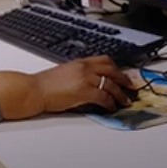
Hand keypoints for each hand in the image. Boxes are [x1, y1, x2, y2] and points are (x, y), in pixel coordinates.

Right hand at [0, 56, 133, 120]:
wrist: (35, 89)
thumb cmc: (45, 84)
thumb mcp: (64, 72)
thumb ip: (78, 73)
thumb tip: (89, 81)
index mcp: (80, 62)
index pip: (104, 60)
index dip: (116, 67)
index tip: (122, 73)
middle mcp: (84, 68)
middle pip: (111, 70)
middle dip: (124, 79)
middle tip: (131, 86)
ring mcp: (85, 79)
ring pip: (111, 85)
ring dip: (120, 94)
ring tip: (125, 101)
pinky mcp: (84, 92)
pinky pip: (104, 97)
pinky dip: (110, 103)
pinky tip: (111, 107)